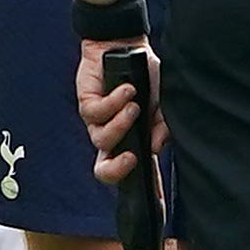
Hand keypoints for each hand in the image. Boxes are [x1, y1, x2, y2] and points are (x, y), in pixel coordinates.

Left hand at [75, 37, 163, 186]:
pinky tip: (127, 89)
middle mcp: (114, 136)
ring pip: (102, 140)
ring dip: (121, 123)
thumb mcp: (164, 101)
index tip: (157, 204)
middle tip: (132, 158)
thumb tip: (156, 148)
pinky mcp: (86, 104)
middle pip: (103, 171)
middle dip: (115, 170)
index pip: (136, 173)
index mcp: (133, 140)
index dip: (145, 192)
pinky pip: (97, 113)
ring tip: (135, 104)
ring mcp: (98, 122)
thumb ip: (163, 126)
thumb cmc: (146, 75)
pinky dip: (114, 102)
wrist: (126, 45)